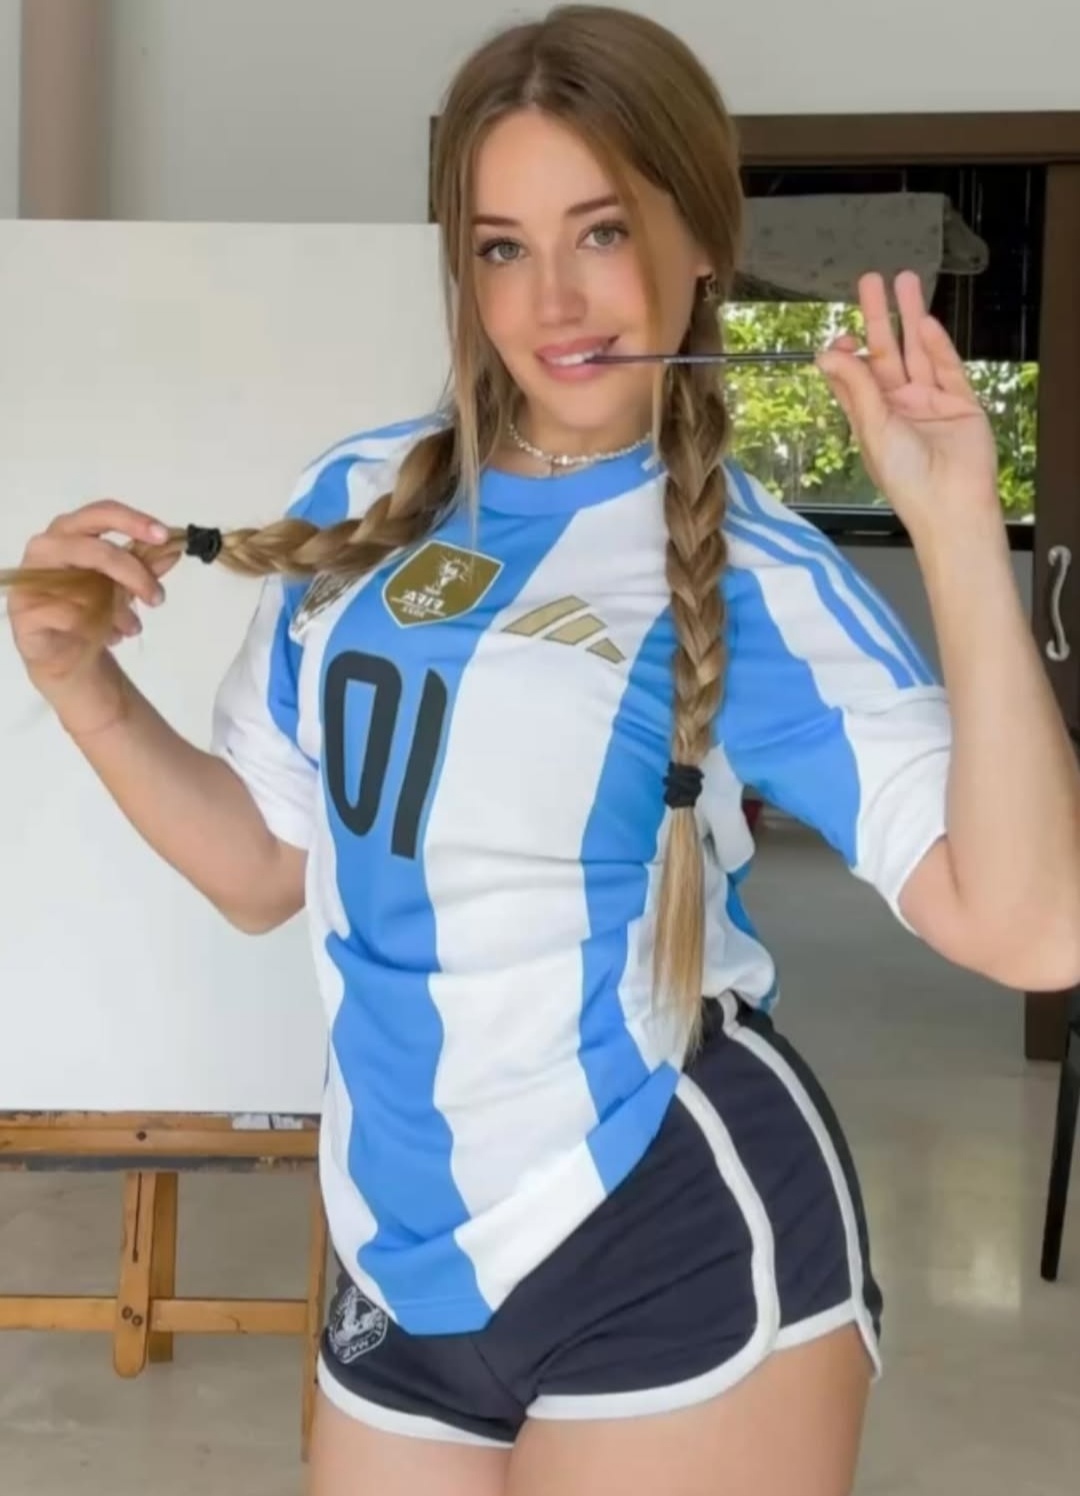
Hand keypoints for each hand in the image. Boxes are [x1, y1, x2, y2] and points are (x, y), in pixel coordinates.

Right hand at [7, 499, 178, 704]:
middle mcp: (46, 547)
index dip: (133, 521)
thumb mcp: (126, 586)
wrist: (66, 653)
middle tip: (157, 598)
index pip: (101, 513)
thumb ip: (146, 567)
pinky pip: (69, 616)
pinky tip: (107, 637)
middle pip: (96, 549)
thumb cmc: (91, 608)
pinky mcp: (23, 611)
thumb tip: (173, 550)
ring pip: (85, 586)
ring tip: (132, 628)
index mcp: (70, 532)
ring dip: (117, 611)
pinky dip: (97, 629)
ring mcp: (30, 579)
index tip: (165, 536)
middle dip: (133, 573)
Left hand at [815, 271, 1000, 537]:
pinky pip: (946, 366)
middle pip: (886, 351)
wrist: (951, 504)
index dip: (846, 352)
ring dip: (911, 317)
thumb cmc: (906, 479)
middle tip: (871, 281)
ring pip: (917, 350)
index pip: (855, 374)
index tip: (842, 335)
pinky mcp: (960, 402)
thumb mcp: (873, 428)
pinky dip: (937, 344)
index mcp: (871, 416)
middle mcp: (898, 405)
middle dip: (879, 317)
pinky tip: (925, 321)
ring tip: (905, 281)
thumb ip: (856, 387)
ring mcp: (930, 402)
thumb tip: (826, 353)